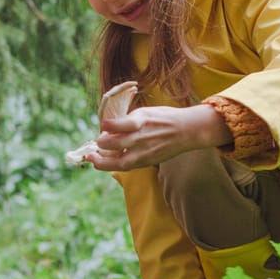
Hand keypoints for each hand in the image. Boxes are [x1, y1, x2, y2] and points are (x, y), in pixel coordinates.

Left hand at [87, 104, 230, 170]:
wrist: (186, 131)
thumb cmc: (163, 118)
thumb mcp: (144, 112)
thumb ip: (126, 121)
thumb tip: (106, 129)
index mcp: (141, 120)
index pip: (122, 124)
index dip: (108, 126)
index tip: (102, 126)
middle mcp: (142, 137)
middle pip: (116, 144)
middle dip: (102, 144)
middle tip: (98, 142)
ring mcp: (145, 151)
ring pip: (119, 162)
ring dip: (103, 162)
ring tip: (93, 159)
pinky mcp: (147, 161)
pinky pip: (127, 166)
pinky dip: (114, 165)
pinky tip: (105, 162)